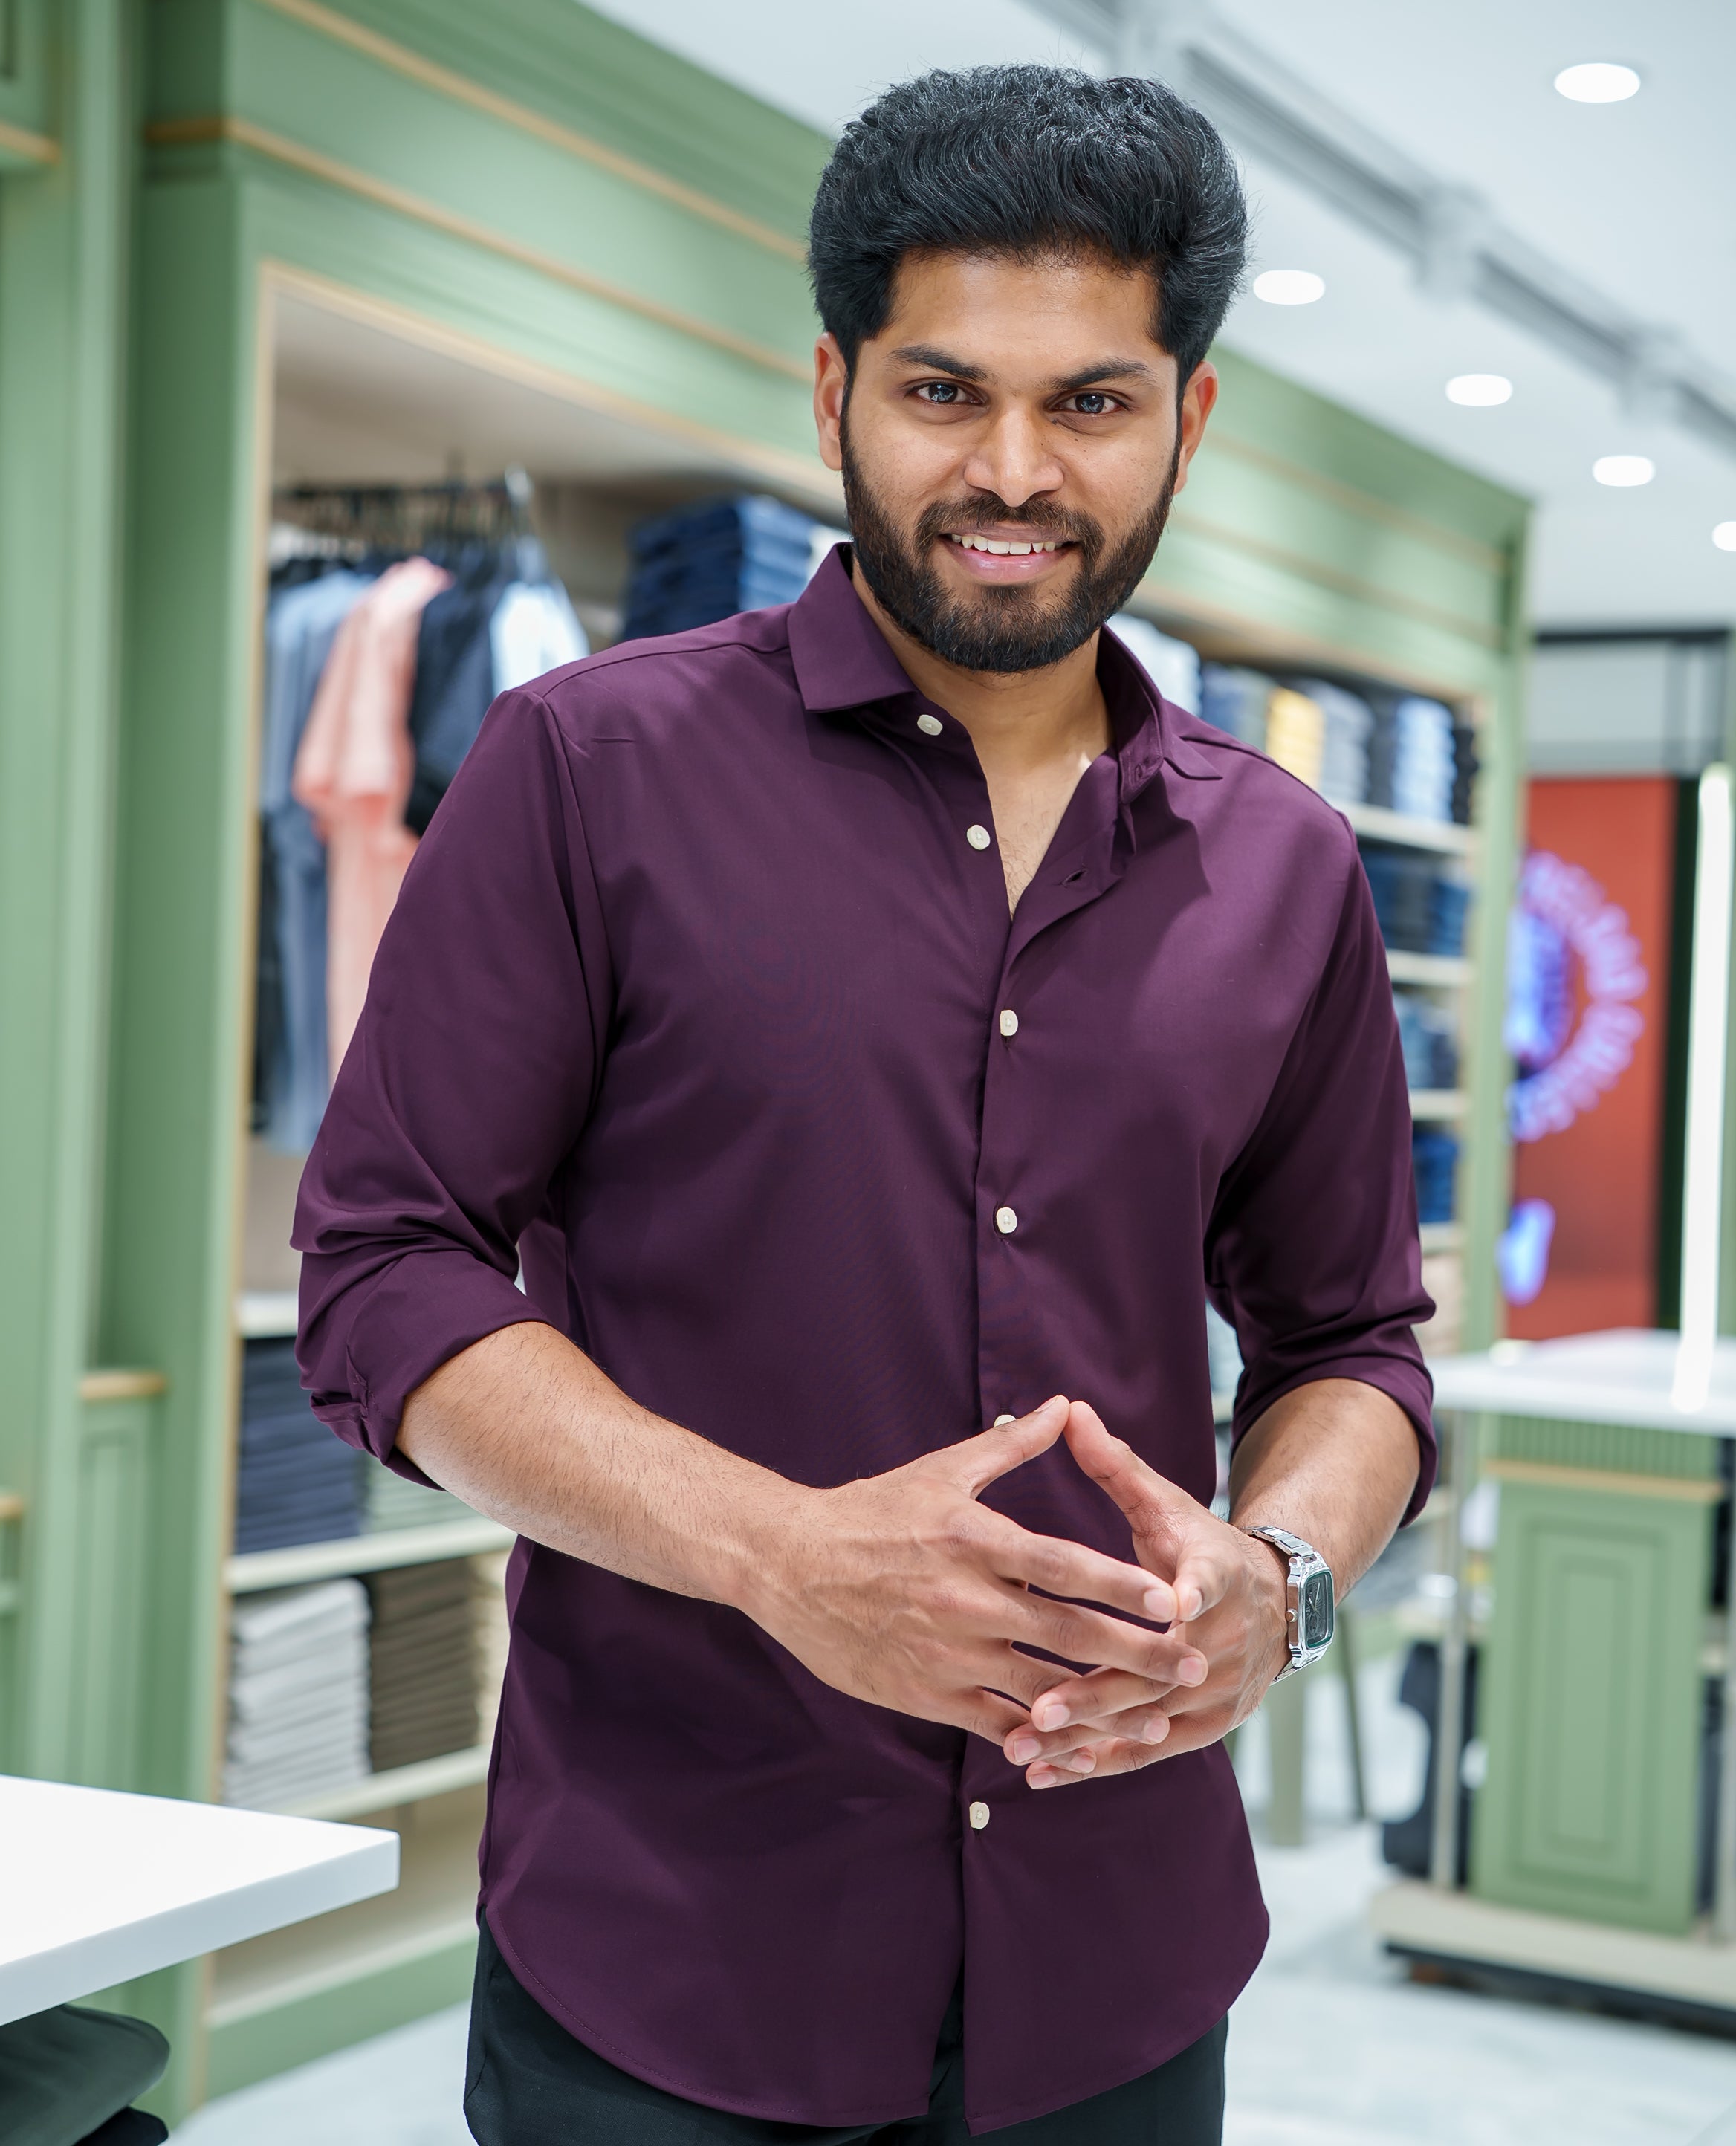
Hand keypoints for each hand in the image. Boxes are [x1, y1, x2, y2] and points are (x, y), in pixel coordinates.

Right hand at [738, 1397, 1211, 1747]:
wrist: (787, 1563)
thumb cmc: (868, 1511)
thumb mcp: (940, 1471)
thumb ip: (1010, 1446)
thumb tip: (1064, 1406)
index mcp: (974, 1539)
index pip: (1063, 1564)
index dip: (1121, 1585)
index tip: (1173, 1599)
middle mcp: (965, 1599)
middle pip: (1068, 1633)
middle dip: (1139, 1654)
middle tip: (1195, 1666)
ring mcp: (946, 1652)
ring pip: (1040, 1689)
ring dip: (1103, 1707)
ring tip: (1157, 1718)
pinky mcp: (925, 1692)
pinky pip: (994, 1724)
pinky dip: (1040, 1737)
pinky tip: (1080, 1746)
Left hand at [1002, 1402, 1290, 1787]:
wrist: (1273, 1602)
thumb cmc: (1199, 1546)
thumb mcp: (1166, 1504)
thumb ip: (1115, 1465)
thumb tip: (1068, 1408)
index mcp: (1215, 1574)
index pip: (1204, 1581)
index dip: (1188, 1592)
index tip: (1173, 1603)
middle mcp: (1223, 1639)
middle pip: (1160, 1668)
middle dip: (1099, 1690)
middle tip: (1039, 1706)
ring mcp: (1219, 1689)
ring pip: (1147, 1719)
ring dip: (1087, 1738)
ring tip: (1024, 1746)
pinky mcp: (1207, 1724)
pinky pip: (1148, 1748)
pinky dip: (1099, 1761)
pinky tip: (1046, 1773)